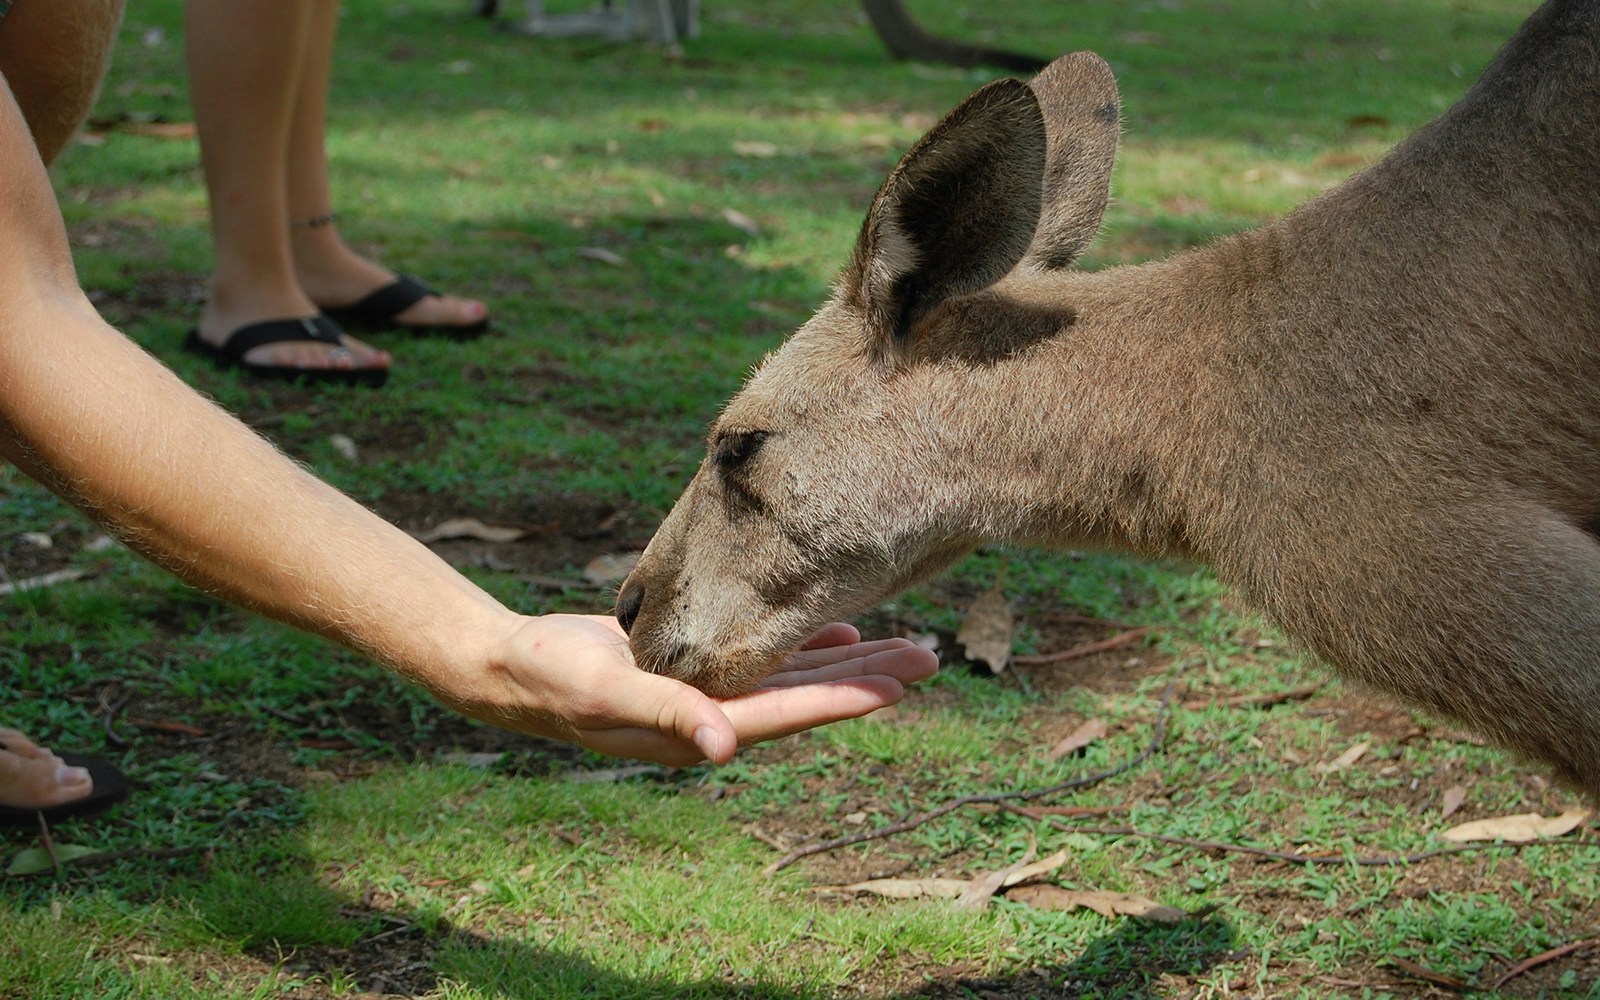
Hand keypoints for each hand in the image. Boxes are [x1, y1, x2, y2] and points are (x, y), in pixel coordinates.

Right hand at [461, 615, 937, 765]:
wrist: (515, 667)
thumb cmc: (555, 683)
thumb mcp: (607, 694)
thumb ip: (668, 715)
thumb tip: (724, 748)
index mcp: (702, 729)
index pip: (789, 713)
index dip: (844, 699)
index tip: (898, 686)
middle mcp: (717, 715)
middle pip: (808, 694)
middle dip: (867, 678)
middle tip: (929, 656)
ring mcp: (710, 690)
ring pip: (794, 673)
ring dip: (847, 660)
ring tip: (903, 644)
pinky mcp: (698, 663)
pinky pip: (763, 653)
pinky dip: (802, 640)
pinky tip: (837, 625)